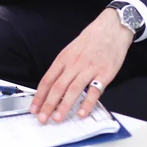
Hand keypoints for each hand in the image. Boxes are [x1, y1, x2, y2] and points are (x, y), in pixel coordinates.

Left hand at [30, 8, 133, 122]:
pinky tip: (81, 112)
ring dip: (64, 107)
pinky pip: (94, 91)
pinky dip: (87, 103)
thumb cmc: (93, 38)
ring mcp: (90, 69)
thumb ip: (63, 66)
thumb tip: (53, 85)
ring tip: (57, 119)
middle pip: (57, 87)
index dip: (39, 96)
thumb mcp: (72, 48)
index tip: (34, 108)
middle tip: (42, 119)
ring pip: (73, 90)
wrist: (112, 27)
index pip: (47, 79)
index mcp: (65, 57)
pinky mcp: (104, 73)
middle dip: (48, 105)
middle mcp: (75, 63)